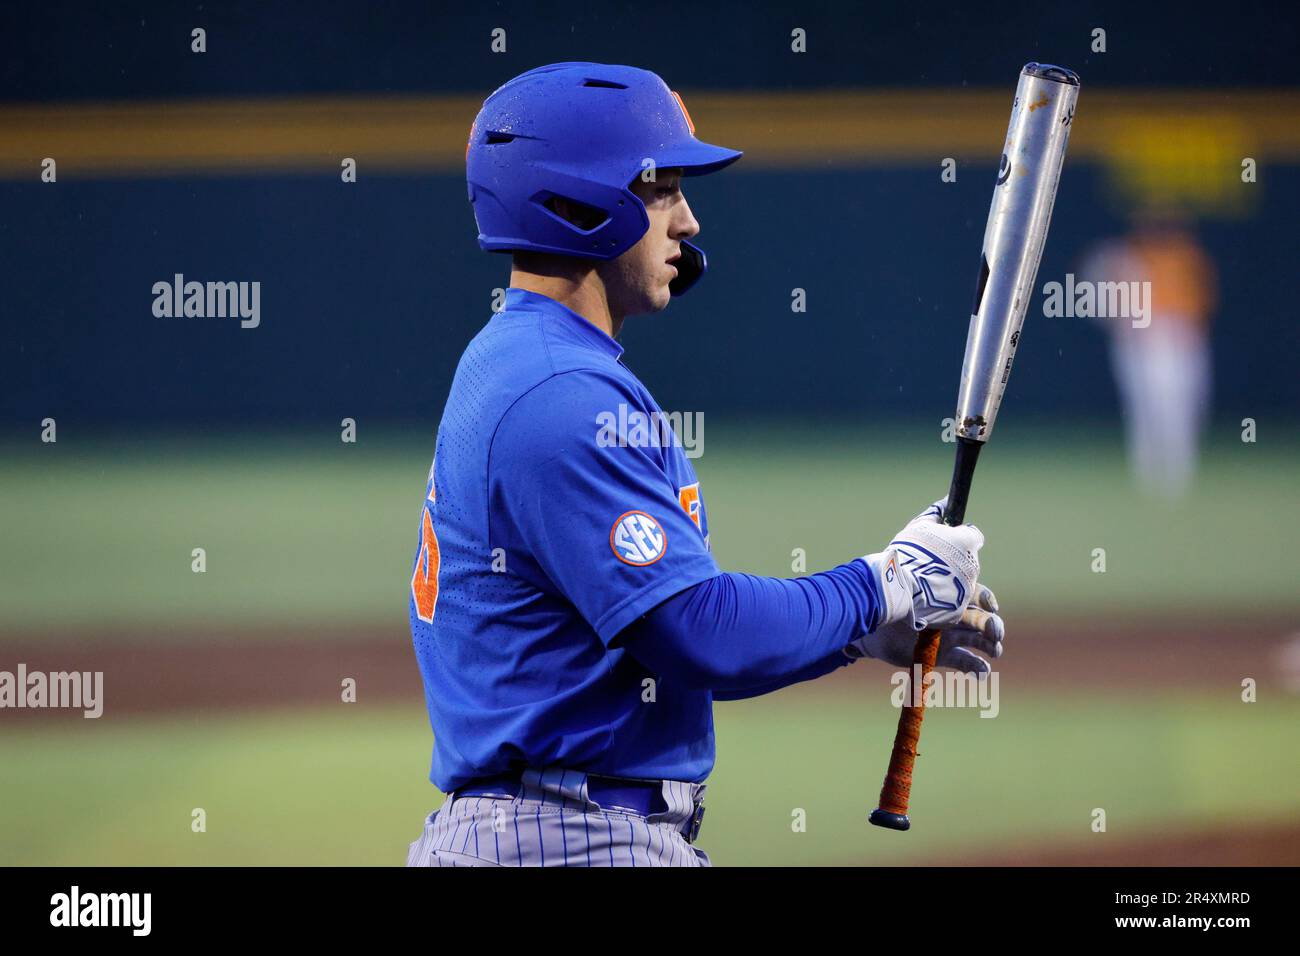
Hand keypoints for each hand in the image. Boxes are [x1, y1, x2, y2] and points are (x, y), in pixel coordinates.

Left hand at [845, 584, 1004, 674]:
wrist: (871, 629)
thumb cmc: (889, 604)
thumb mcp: (907, 593)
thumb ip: (922, 590)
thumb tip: (927, 584)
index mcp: (947, 595)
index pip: (975, 593)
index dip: (986, 600)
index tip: (990, 607)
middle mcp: (953, 615)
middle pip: (981, 619)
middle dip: (992, 626)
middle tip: (995, 634)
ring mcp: (950, 636)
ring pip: (978, 640)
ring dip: (989, 646)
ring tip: (994, 652)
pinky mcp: (943, 655)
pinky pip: (966, 661)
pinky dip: (977, 667)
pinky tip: (982, 672)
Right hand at [861, 497, 984, 631]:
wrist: (897, 586)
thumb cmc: (906, 551)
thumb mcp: (919, 526)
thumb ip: (934, 514)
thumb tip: (944, 501)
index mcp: (967, 543)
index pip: (973, 536)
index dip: (961, 538)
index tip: (948, 541)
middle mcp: (973, 566)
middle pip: (970, 561)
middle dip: (956, 561)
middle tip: (932, 563)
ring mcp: (967, 590)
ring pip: (963, 584)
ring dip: (950, 582)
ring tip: (926, 583)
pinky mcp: (958, 610)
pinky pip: (954, 603)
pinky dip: (943, 600)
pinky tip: (926, 597)